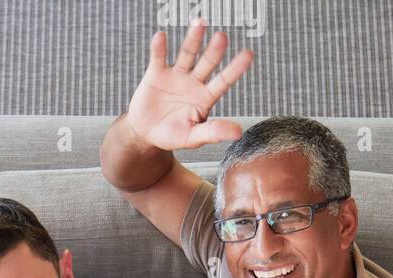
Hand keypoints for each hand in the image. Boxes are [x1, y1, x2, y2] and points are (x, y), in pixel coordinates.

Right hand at [125, 20, 253, 151]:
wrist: (145, 133)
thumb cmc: (171, 136)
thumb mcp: (192, 138)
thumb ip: (213, 132)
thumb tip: (238, 132)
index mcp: (205, 97)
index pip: (224, 80)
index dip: (235, 68)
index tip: (248, 55)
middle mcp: (194, 82)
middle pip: (207, 63)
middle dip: (214, 51)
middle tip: (222, 38)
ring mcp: (176, 75)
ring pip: (187, 54)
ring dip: (193, 40)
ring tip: (199, 24)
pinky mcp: (156, 73)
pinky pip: (158, 58)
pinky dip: (159, 47)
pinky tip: (161, 37)